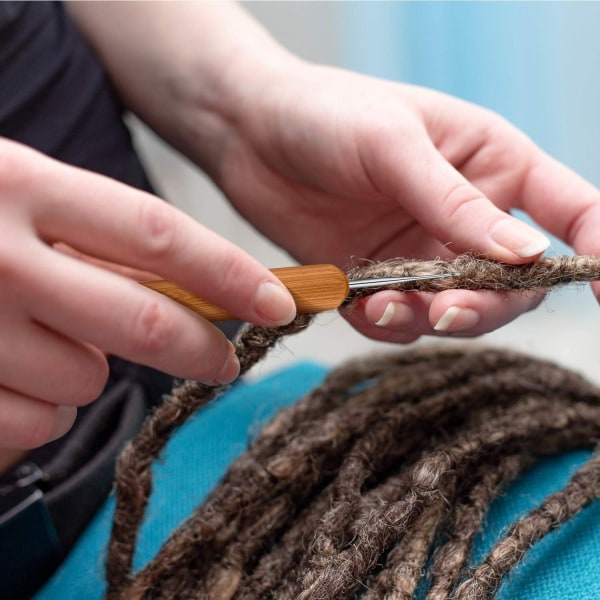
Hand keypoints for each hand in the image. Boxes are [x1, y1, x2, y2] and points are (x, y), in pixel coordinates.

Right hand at [0, 139, 294, 448]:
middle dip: (199, 347)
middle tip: (223, 361)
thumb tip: (193, 291)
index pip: (155, 233)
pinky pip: (37, 423)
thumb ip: (96, 239)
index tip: (279, 302)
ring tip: (44, 339)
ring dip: (88, 371)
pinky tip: (9, 372)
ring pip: (85, 380)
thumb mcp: (21, 197)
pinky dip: (42, 408)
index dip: (228, 272)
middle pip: (139, 318)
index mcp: (19, 185)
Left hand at [208, 59, 599, 341]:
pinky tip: (362, 307)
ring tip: (384, 305)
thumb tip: (528, 254)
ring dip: (431, 319)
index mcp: (491, 164)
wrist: (251, 134)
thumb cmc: (327, 114)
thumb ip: (455, 202)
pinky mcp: (376, 278)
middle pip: (511, 283)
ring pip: (455, 309)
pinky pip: (399, 320)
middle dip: (487, 304)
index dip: (597, 253)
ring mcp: (420, 251)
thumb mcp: (394, 144)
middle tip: (447, 311)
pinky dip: (387, 325)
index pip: (569, 213)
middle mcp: (464, 215)